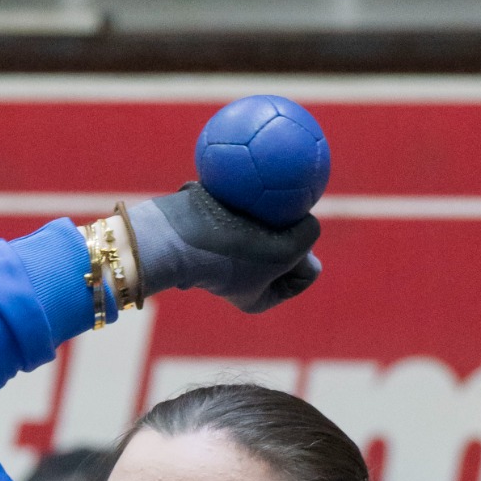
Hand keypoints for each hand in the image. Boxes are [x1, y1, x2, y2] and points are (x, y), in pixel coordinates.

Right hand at [126, 184, 320, 312]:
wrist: (171, 236)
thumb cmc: (229, 250)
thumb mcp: (285, 250)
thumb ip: (309, 234)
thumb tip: (309, 219)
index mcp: (260, 297)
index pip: (307, 271)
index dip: (306, 254)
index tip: (283, 244)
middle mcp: (246, 276)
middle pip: (290, 246)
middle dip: (286, 229)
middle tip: (269, 218)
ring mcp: (229, 250)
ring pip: (267, 223)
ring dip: (266, 209)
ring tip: (258, 199)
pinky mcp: (215, 225)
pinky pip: (244, 205)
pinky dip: (247, 196)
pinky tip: (247, 183)